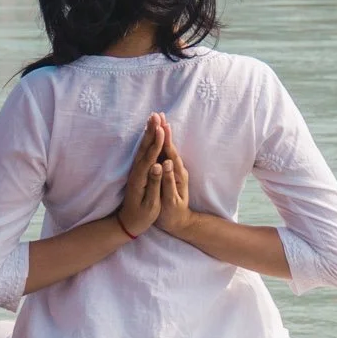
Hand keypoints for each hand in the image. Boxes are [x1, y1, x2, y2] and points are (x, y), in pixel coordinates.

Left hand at [116, 113, 167, 237]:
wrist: (126, 223)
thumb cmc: (141, 217)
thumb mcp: (151, 204)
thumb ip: (154, 184)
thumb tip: (158, 166)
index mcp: (141, 178)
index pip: (150, 156)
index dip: (157, 142)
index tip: (162, 128)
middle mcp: (136, 171)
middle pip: (145, 147)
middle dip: (152, 130)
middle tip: (157, 115)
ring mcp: (135, 171)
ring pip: (143, 147)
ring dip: (148, 132)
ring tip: (153, 118)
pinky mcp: (137, 172)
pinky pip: (143, 152)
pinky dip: (147, 140)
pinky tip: (149, 134)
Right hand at [156, 122, 194, 236]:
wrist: (180, 222)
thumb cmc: (173, 214)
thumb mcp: (170, 200)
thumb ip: (168, 181)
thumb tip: (167, 163)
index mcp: (177, 174)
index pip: (170, 153)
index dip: (165, 138)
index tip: (160, 124)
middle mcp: (177, 170)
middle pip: (169, 146)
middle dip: (163, 130)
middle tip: (157, 114)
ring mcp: (174, 170)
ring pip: (167, 148)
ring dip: (162, 134)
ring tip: (157, 120)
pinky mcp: (169, 172)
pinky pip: (164, 154)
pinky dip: (160, 143)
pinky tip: (156, 136)